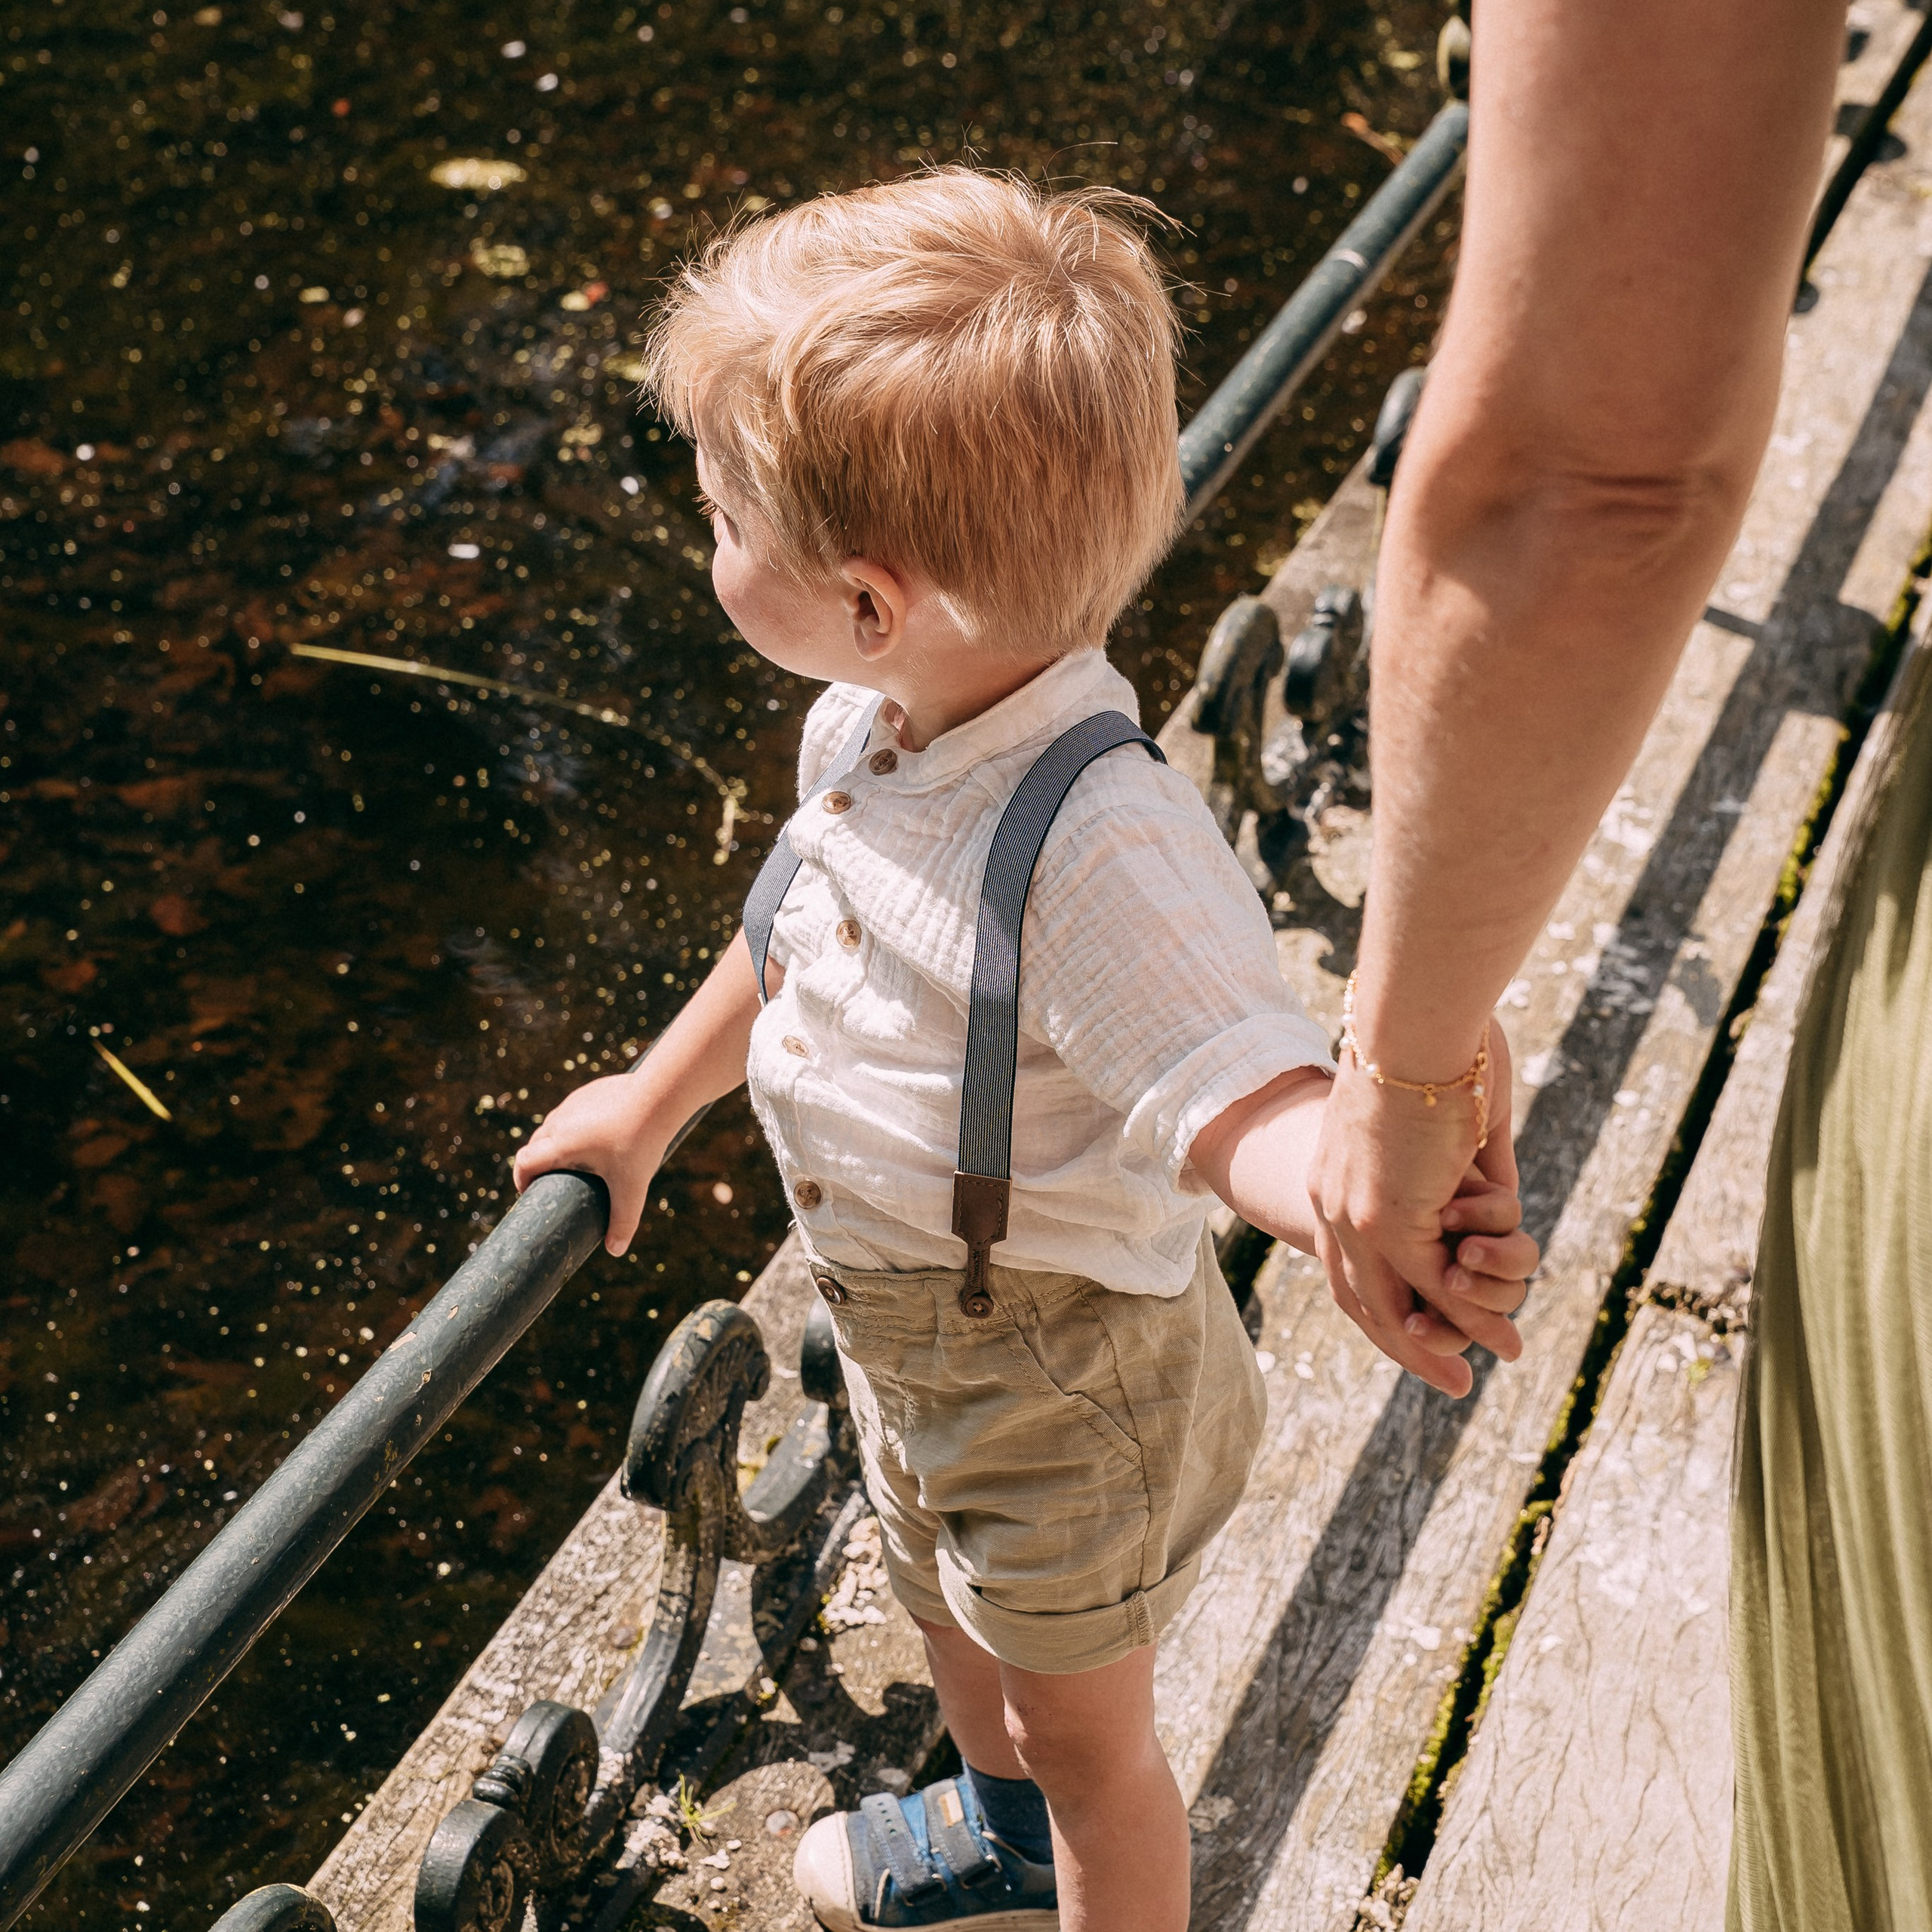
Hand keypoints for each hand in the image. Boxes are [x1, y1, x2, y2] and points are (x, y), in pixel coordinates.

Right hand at [512, 1073, 668, 1255]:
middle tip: (553, 1183)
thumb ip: (623, 1220)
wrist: (660, 1097)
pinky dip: (574, 1126)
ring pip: (553, 1126)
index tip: (528, 1193)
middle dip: (538, 1164)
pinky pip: (572, 1112)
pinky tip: (594, 1137)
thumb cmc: (642, 1141)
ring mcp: (573, 1103)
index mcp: (561, 1143)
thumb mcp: (631, 1187)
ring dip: (554, 1143)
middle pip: (536, 1144)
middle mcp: (561, 1121)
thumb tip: (616, 1251)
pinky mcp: (589, 1092)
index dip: (520, 1179)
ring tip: (573, 1162)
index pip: (524, 1161)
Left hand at [1309, 1019, 1536, 1397]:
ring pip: (1401, 1301)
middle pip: (1361, 1297)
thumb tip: (1485, 1182)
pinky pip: (1433, 1283)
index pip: (1347, 1259)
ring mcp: (1356, 1216)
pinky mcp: (1387, 1219)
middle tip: (1454, 1380)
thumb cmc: (1435, 1044)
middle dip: (1408, 1344)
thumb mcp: (1443, 1117)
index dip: (1384, 1300)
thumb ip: (1459, 1162)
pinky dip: (1471, 1314)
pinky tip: (1504, 1334)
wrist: (1416, 1018)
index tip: (1421, 1326)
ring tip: (1493, 1363)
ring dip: (1452, 1339)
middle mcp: (1332, 1202)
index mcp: (1334, 1174)